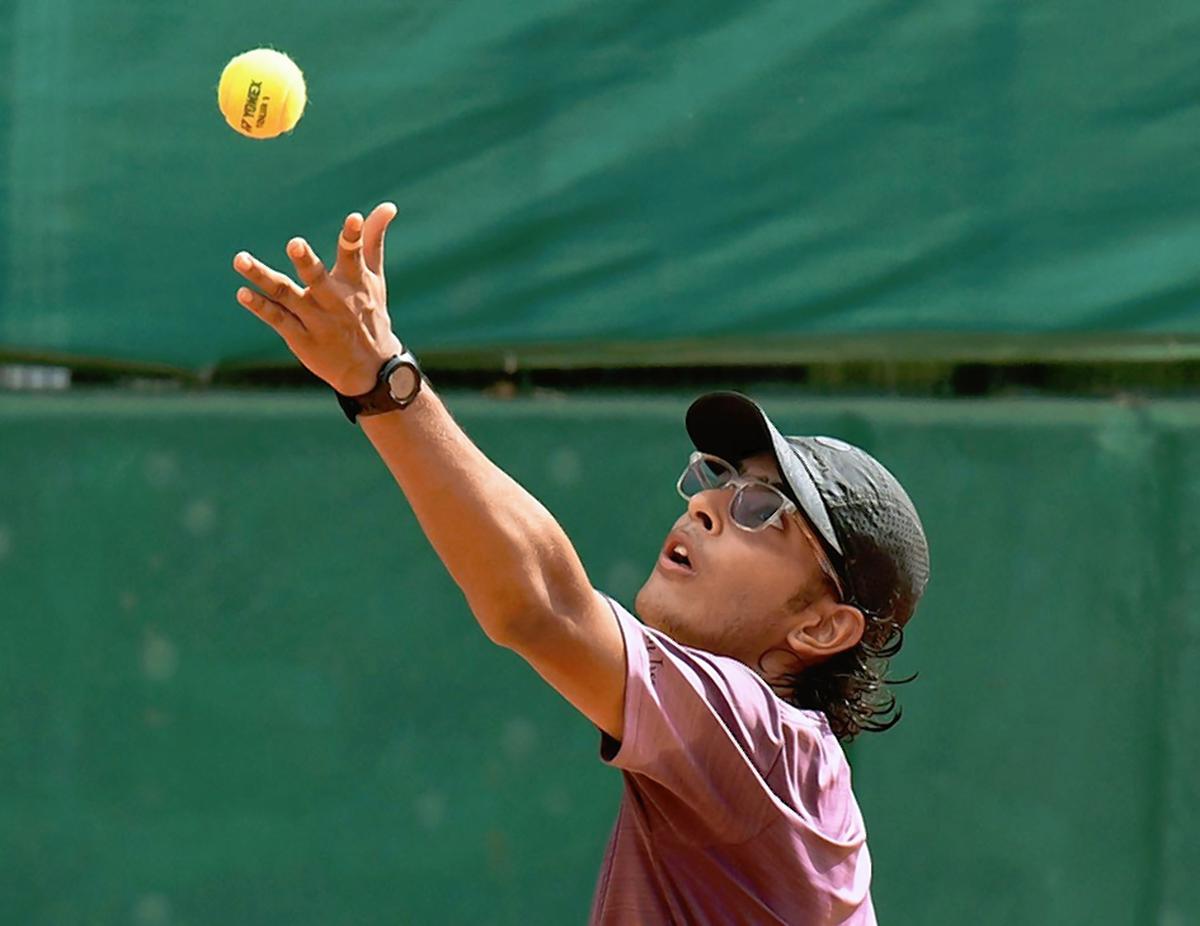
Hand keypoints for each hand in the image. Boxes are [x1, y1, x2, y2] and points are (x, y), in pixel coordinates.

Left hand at [233, 202, 402, 395]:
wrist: (370, 369)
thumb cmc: (370, 314)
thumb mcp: (374, 278)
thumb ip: (373, 240)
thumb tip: (387, 205)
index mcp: (356, 284)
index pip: (354, 256)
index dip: (353, 236)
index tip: (354, 217)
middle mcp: (335, 301)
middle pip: (316, 277)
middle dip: (306, 262)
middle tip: (295, 243)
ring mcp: (316, 320)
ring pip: (286, 295)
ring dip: (263, 277)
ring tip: (240, 259)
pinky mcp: (300, 338)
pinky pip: (278, 319)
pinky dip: (260, 307)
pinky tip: (243, 293)